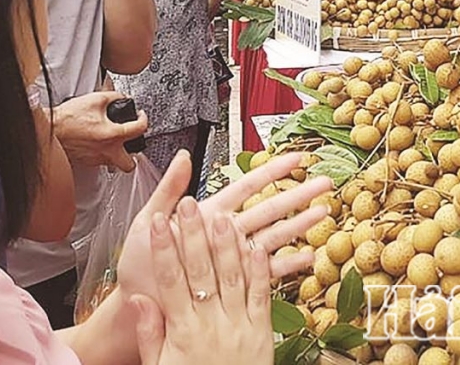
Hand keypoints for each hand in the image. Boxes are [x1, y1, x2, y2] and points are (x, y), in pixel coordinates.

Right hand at [53, 92, 147, 170]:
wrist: (47, 129)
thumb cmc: (67, 118)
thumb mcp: (96, 99)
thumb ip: (114, 97)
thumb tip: (122, 98)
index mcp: (112, 135)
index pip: (140, 130)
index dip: (144, 119)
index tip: (140, 116)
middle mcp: (106, 151)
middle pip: (130, 164)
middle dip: (134, 154)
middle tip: (131, 141)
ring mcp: (94, 159)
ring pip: (114, 164)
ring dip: (117, 154)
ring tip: (114, 142)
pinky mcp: (85, 162)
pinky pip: (99, 161)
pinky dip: (102, 153)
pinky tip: (98, 143)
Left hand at [117, 151, 333, 307]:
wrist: (136, 304)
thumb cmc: (139, 264)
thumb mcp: (147, 221)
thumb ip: (169, 189)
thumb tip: (184, 156)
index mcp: (210, 213)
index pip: (248, 186)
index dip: (273, 171)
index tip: (295, 158)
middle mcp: (226, 232)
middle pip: (270, 207)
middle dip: (299, 194)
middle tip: (324, 182)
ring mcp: (234, 255)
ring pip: (275, 235)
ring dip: (301, 224)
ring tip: (323, 213)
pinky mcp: (235, 281)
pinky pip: (266, 272)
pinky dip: (288, 265)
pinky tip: (307, 257)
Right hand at [131, 203, 271, 364]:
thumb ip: (152, 332)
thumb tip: (139, 299)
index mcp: (182, 331)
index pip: (170, 281)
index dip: (163, 249)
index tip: (157, 221)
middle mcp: (210, 324)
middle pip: (201, 271)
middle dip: (193, 235)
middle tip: (188, 205)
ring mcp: (238, 325)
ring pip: (233, 277)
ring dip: (227, 244)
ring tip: (222, 215)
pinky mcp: (262, 330)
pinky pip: (261, 295)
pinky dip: (260, 269)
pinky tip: (257, 245)